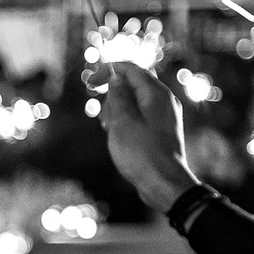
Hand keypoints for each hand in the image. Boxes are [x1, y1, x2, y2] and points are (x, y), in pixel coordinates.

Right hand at [103, 62, 199, 212]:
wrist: (163, 183)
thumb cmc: (141, 153)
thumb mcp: (122, 122)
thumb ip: (119, 96)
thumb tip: (116, 78)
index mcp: (156, 94)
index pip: (131, 69)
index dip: (108, 71)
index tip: (89, 82)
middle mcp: (164, 101)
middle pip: (133, 84)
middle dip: (112, 95)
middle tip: (101, 116)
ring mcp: (164, 116)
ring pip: (135, 101)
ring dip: (117, 109)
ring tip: (108, 129)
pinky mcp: (161, 130)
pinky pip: (140, 115)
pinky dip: (125, 120)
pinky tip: (117, 136)